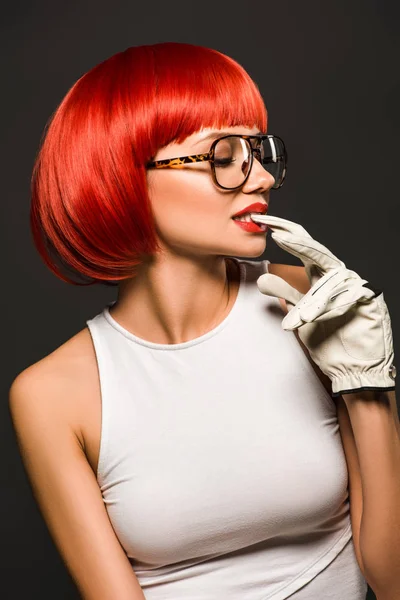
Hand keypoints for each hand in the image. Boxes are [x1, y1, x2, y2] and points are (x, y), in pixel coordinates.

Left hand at [251, 214, 396, 396]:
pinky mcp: (371, 302)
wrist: (353, 370)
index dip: (286, 234)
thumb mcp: (301, 315)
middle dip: (298, 243)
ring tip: (299, 315)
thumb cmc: (329, 341)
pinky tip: (316, 318)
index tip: (263, 223)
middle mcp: (340, 278)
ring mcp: (357, 288)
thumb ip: (286, 294)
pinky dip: (330, 309)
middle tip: (278, 233)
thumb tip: (262, 278)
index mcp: (323, 277)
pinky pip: (349, 299)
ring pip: (331, 282)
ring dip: (313, 300)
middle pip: (319, 253)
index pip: (304, 249)